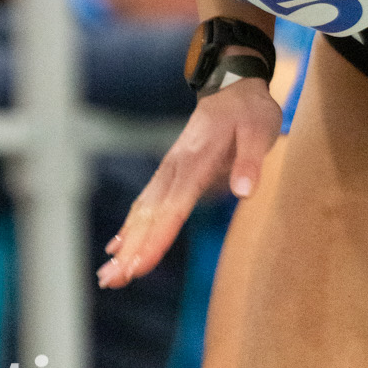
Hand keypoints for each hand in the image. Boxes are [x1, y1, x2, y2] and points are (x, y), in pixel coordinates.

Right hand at [97, 78, 281, 288]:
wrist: (233, 85)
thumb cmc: (249, 111)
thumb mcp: (260, 130)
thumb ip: (251, 161)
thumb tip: (244, 191)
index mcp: (195, 162)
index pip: (172, 209)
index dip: (155, 240)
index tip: (137, 268)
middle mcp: (175, 168)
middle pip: (149, 216)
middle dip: (130, 251)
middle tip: (110, 281)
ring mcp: (169, 170)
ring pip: (142, 212)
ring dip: (125, 244)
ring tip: (108, 275)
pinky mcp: (171, 171)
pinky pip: (146, 203)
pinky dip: (130, 226)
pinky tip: (117, 245)